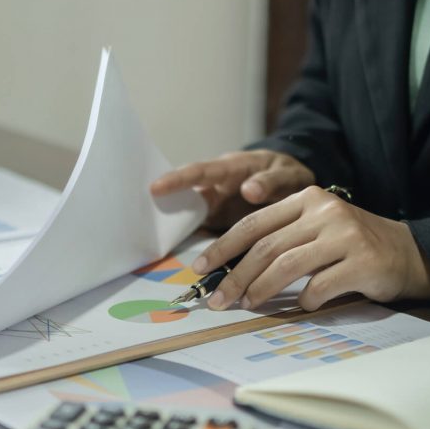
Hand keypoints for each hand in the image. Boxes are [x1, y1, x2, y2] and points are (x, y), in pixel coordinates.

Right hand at [150, 150, 315, 230]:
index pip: (201, 171)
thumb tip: (248, 190)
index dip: (179, 179)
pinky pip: (199, 230)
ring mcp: (215, 204)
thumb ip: (272, 182)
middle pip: (185, 193)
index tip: (156, 187)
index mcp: (232, 169)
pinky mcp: (217, 222)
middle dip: (163, 202)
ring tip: (147, 239)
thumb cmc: (289, 175)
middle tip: (136, 213)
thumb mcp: (288, 175)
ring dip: (173, 226)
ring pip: (188, 213)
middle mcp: (217, 186)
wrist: (293, 187)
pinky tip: (180, 259)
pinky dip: (189, 242)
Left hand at [192, 186, 429, 311]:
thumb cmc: (350, 247)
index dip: (223, 248)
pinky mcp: (362, 262)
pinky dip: (305, 300)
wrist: (408, 253)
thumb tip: (229, 271)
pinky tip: (302, 306)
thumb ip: (280, 240)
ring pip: (287, 266)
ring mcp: (345, 235)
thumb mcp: (314, 230)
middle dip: (235, 277)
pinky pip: (320, 286)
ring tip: (247, 305)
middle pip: (266, 247)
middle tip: (218, 300)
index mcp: (307, 198)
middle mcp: (325, 212)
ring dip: (261, 290)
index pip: (254, 223)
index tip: (200, 269)